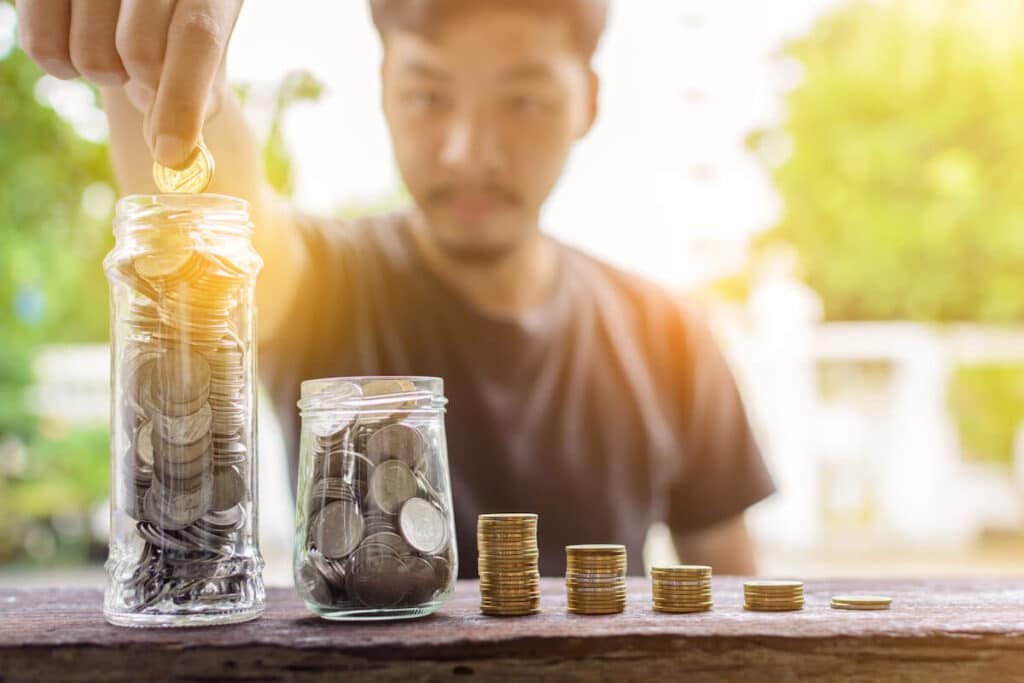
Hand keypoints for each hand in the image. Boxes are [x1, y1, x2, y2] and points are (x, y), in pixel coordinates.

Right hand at [17, 0, 242, 167]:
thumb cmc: (178, 30)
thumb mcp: (208, 58)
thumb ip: (200, 99)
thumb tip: (171, 151)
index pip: (197, 36)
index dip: (183, 98)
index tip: (170, 153)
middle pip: (139, 51)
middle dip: (144, 87)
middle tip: (146, 74)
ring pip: (91, 55)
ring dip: (106, 74)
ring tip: (115, 51)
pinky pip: (41, 45)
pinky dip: (60, 65)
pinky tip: (76, 45)